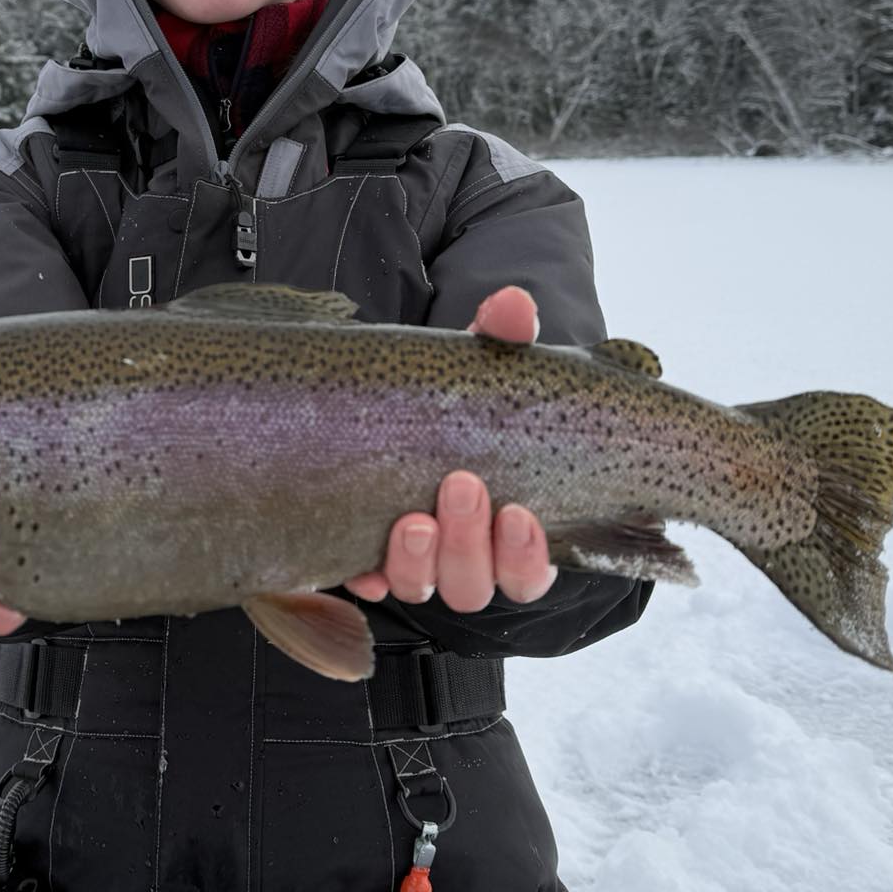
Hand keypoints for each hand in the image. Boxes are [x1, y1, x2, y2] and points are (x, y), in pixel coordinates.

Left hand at [341, 286, 556, 612]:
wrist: (402, 403)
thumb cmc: (462, 399)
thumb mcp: (484, 366)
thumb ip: (504, 338)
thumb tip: (513, 304)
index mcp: (511, 529)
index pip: (530, 570)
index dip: (527, 554)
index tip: (518, 513)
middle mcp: (467, 557)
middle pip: (475, 583)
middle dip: (469, 543)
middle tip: (459, 486)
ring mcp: (416, 562)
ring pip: (424, 587)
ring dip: (420, 561)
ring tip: (413, 519)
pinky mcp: (367, 556)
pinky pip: (366, 580)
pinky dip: (367, 573)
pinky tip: (363, 562)